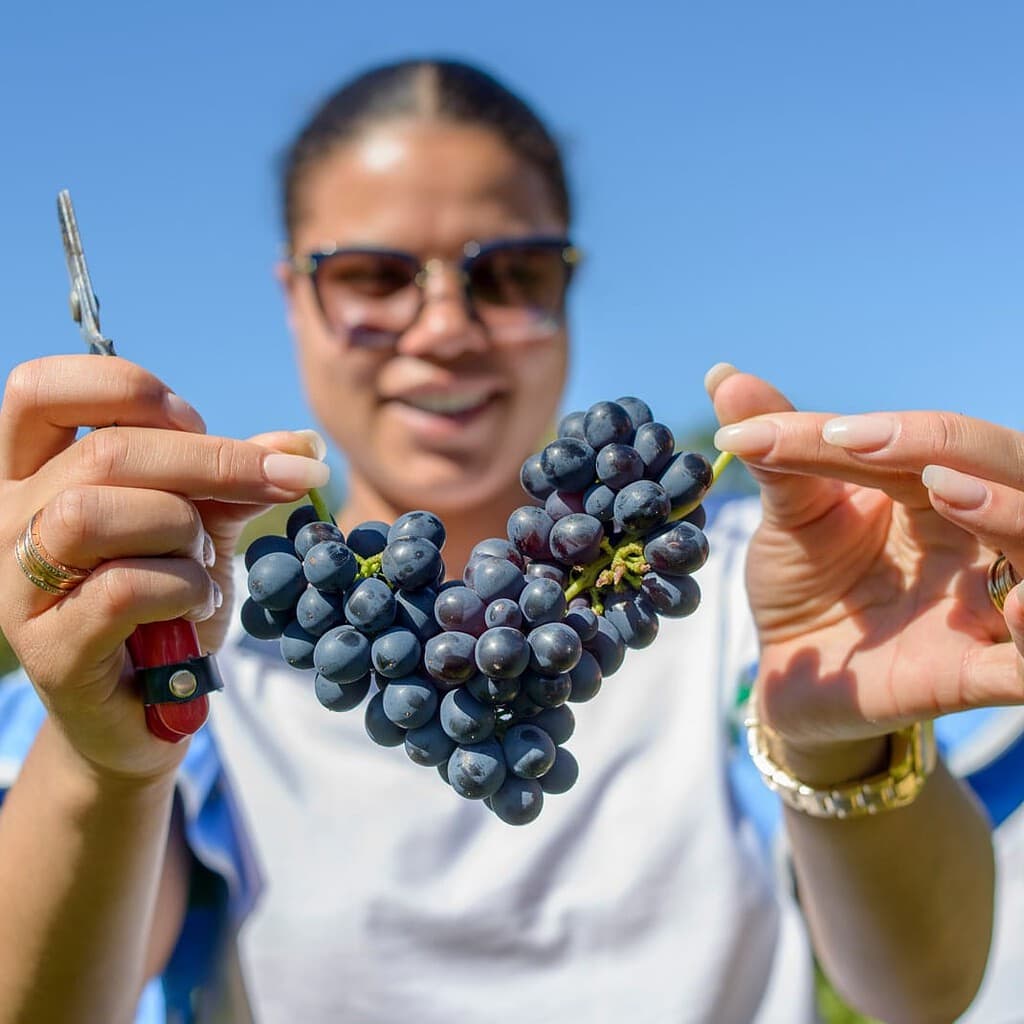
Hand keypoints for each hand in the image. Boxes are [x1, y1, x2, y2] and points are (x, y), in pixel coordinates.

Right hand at [0, 356, 328, 780]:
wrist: (151, 707)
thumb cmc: (168, 603)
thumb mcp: (203, 525)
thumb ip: (237, 479)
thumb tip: (303, 446)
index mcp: (35, 473)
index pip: (42, 389)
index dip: (129, 390)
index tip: (195, 422)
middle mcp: (7, 520)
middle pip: (101, 452)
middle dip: (210, 461)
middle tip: (276, 483)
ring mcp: (17, 587)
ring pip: (92, 514)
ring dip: (182, 530)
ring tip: (204, 562)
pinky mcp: (49, 648)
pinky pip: (121, 589)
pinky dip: (183, 588)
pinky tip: (197, 605)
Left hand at [707, 364, 1019, 774]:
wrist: (793, 670)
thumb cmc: (804, 580)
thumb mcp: (789, 513)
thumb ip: (776, 448)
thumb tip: (722, 374)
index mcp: (935, 489)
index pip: (931, 444)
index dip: (890, 431)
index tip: (825, 433)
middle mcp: (975, 537)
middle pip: (1011, 471)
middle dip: (962, 450)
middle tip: (882, 447)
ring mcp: (982, 603)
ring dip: (1006, 512)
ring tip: (946, 492)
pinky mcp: (974, 672)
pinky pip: (1023, 660)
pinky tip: (1014, 608)